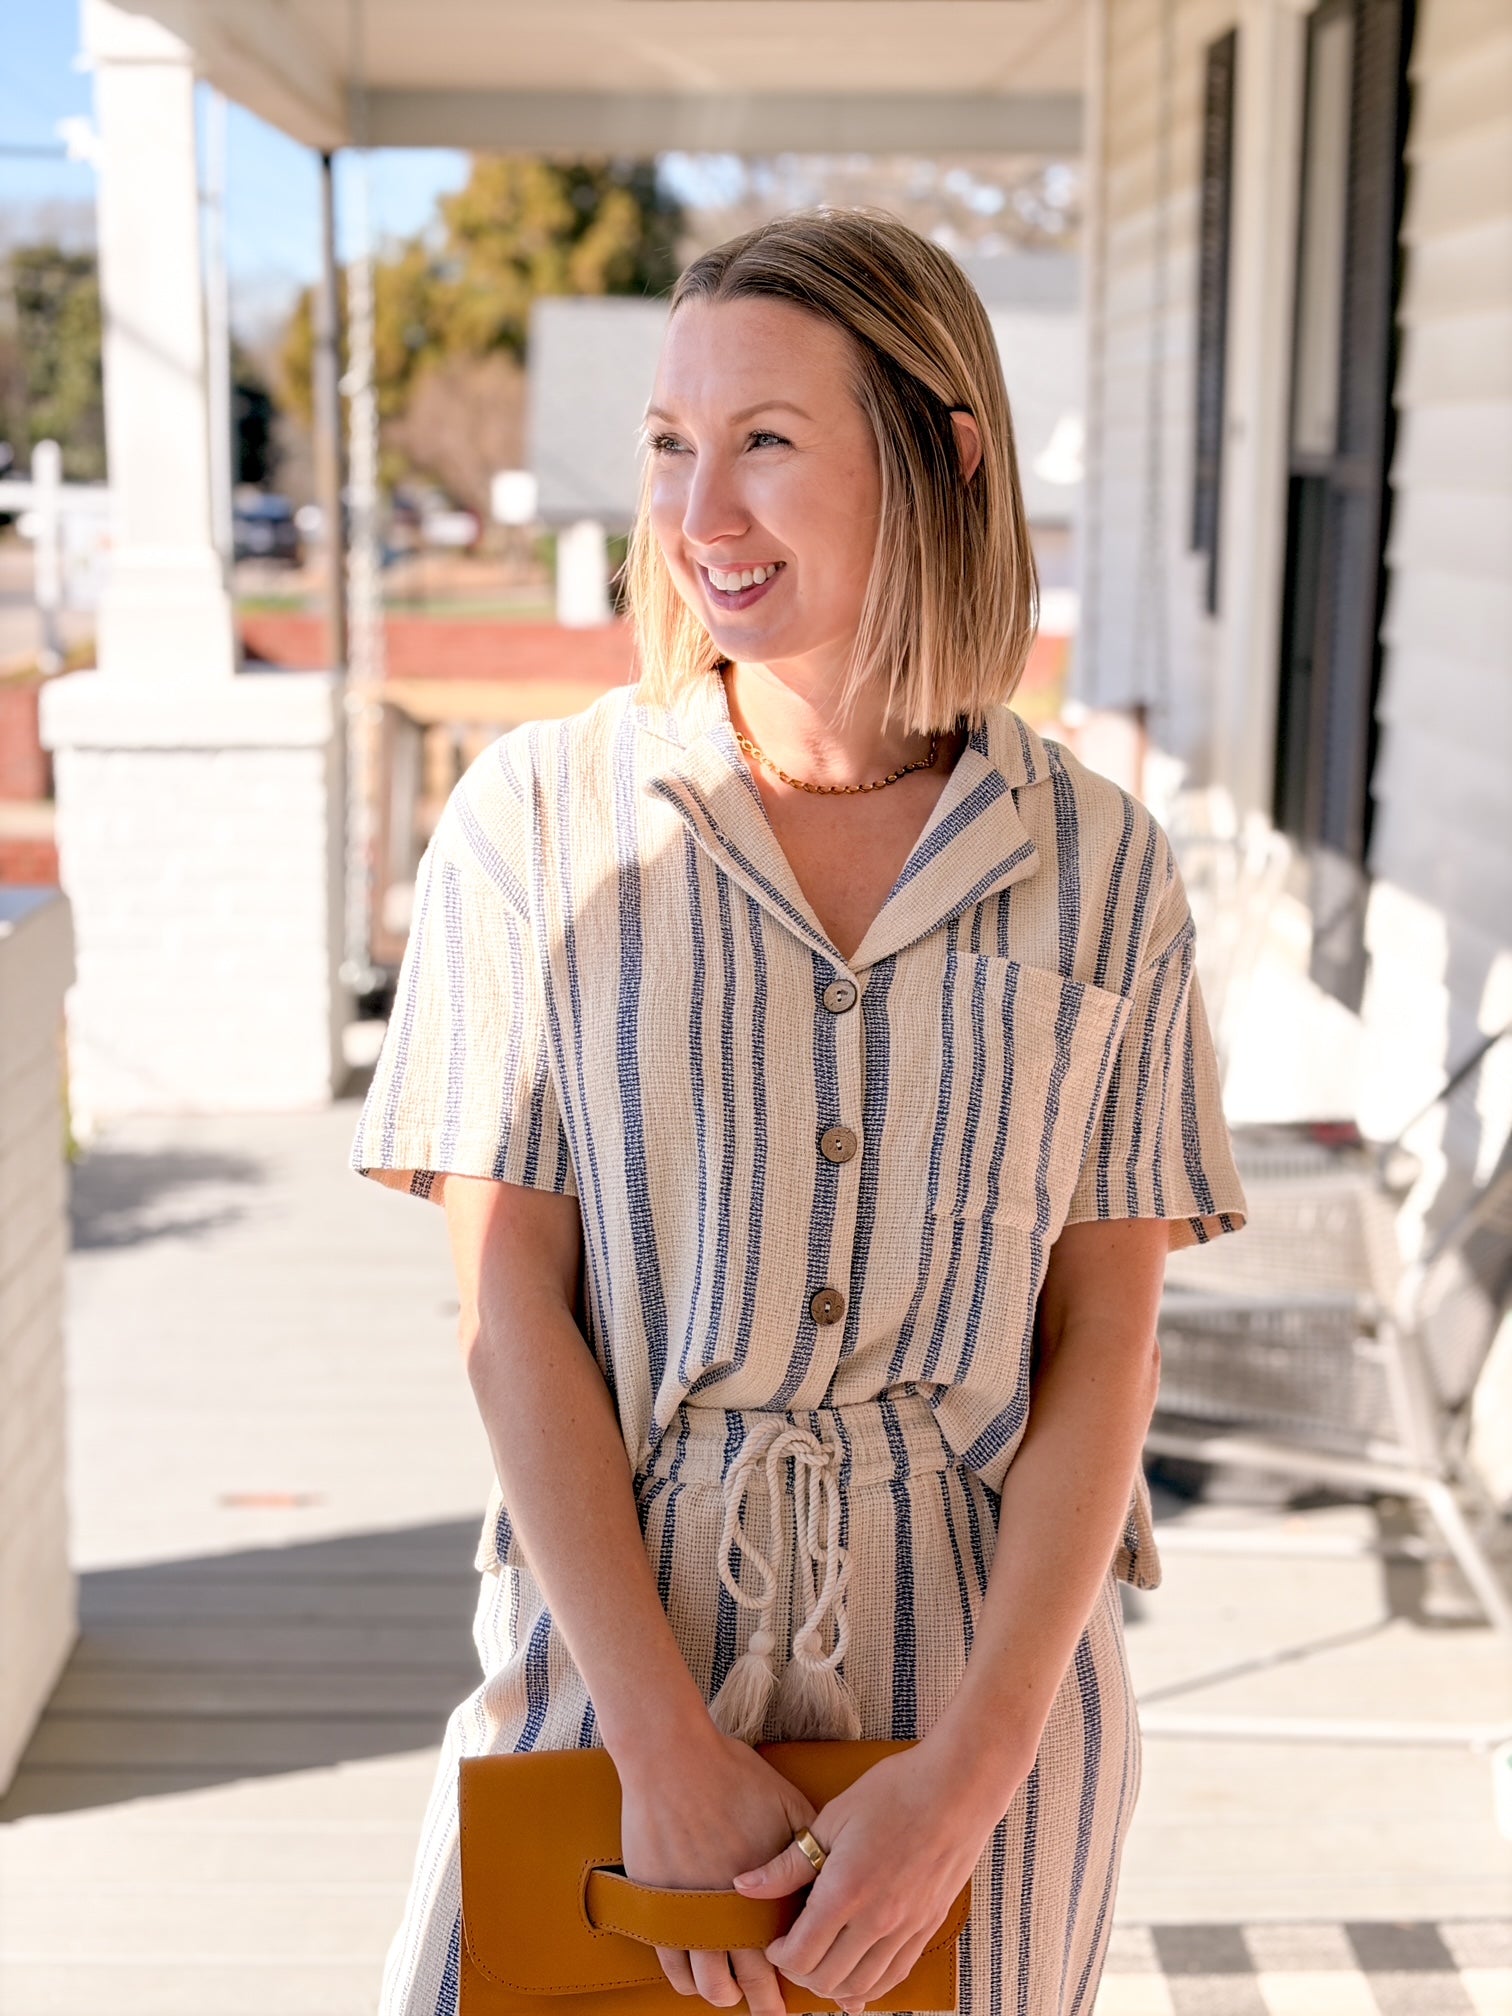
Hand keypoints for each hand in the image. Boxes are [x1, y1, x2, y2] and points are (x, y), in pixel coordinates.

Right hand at [617, 1722, 816, 2015]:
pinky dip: (685, 1979)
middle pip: (748, 1982)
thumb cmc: (732, 1775)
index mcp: (763, 1891)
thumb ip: (806, 1846)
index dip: (793, 1979)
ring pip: (708, 1984)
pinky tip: (697, 1977)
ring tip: (732, 1994)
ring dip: (724, 1995)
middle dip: (763, 2003)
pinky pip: (671, 1964)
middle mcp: (728, 1911)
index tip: (800, 1990)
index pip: (784, 1955)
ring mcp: (689, 1913)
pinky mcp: (657, 1906)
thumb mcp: (785, 1804)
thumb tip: (830, 1872)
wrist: (671, 1758)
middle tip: (771, 2012)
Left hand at [732, 1743, 1020, 2011]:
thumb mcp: (832, 1819)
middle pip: (827, 1979)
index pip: (800, 1956)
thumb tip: (745, 1886)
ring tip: (820, 1962)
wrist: (957, 1787)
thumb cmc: (892, 1792)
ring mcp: (907, 1928)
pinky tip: (856, 1975)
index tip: (774, 1941)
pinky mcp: (928, 1927)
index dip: (778, 1956)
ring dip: (833, 1985)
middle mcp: (877, 1920)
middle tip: (792, 1950)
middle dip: (800, 1972)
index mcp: (846, 1891)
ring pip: (861, 1987)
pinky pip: (894, 1976)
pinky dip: (870, 1985)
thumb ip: (788, 1863)